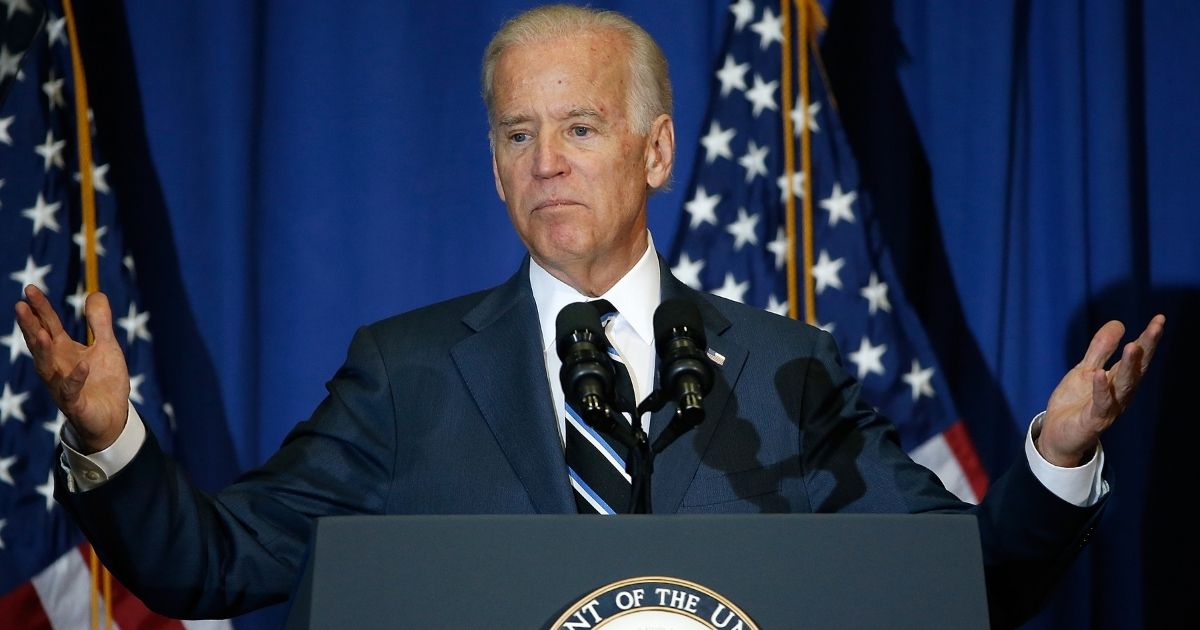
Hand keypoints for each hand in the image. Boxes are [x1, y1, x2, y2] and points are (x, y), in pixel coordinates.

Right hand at [14, 285, 130, 452]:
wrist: (112, 417)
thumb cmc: (104, 381)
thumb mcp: (106, 346)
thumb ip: (100, 322)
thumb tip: (95, 293)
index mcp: (63, 351)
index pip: (48, 325)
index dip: (40, 308)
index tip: (29, 289)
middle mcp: (57, 367)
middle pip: (40, 343)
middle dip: (30, 325)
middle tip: (20, 305)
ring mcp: (63, 386)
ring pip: (47, 367)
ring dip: (43, 351)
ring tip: (41, 333)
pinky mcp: (76, 404)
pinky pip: (72, 391)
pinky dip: (76, 378)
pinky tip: (82, 364)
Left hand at [1038, 314, 1165, 466]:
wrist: (1057, 434)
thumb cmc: (1076, 402)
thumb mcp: (1085, 370)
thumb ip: (1100, 349)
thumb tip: (1119, 324)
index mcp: (1119, 380)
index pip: (1138, 357)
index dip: (1148, 338)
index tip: (1159, 319)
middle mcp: (1120, 394)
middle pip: (1137, 368)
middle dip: (1147, 347)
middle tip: (1156, 327)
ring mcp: (1109, 408)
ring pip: (1124, 385)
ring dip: (1130, 366)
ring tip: (1134, 345)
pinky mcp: (1094, 420)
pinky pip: (1100, 404)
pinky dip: (1101, 389)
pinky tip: (1100, 374)